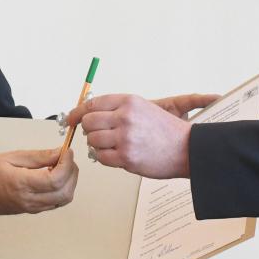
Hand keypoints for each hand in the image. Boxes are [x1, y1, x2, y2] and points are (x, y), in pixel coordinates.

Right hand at [0, 148, 77, 215]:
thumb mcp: (12, 157)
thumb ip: (38, 156)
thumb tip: (60, 153)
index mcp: (22, 184)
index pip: (56, 179)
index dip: (67, 164)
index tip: (67, 151)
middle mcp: (29, 200)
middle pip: (65, 192)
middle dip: (72, 173)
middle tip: (66, 158)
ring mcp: (31, 208)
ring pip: (63, 200)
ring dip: (69, 182)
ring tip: (60, 166)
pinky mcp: (32, 210)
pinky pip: (55, 203)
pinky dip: (62, 189)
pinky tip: (54, 176)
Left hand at [66, 93, 216, 178]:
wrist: (188, 149)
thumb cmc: (167, 131)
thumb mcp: (144, 108)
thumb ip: (118, 108)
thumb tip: (89, 112)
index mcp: (129, 101)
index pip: (92, 104)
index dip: (78, 112)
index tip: (71, 119)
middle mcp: (125, 117)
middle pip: (88, 122)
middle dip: (89, 130)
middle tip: (97, 134)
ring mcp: (125, 138)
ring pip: (92, 140)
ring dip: (97, 145)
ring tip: (112, 145)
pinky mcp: (126, 157)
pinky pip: (101, 157)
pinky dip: (104, 157)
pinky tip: (116, 155)